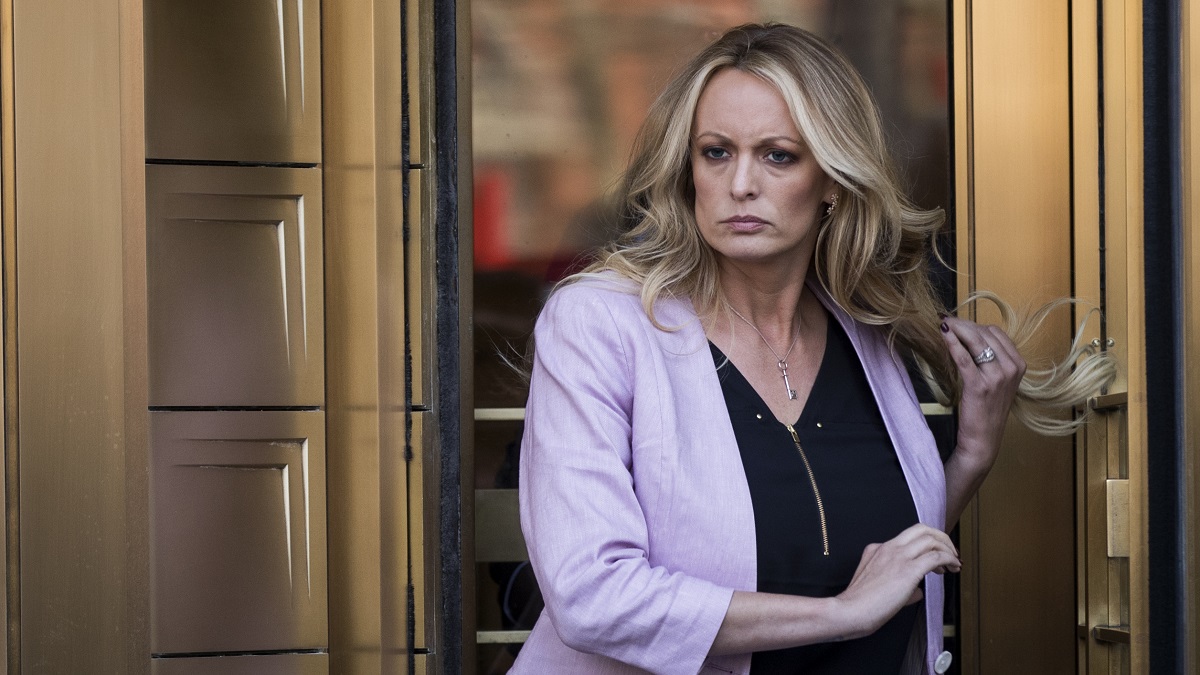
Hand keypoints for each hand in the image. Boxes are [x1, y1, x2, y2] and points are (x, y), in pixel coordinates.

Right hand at [832, 524, 959, 638]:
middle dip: (941, 538)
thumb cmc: (860, 604)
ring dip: (948, 549)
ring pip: (931, 539)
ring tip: (954, 563)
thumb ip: (897, 583)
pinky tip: (953, 567)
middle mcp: (888, 548)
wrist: (850, 610)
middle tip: (950, 552)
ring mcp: (898, 556)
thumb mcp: (875, 585)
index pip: (908, 537)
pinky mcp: (908, 570)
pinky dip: (949, 559)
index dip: (928, 544)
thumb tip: (917, 591)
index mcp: (878, 549)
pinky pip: (936, 556)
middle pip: (922, 529)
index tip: (936, 558)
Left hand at [940, 316, 1026, 466]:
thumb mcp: (997, 381)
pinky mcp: (979, 386)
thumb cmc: (987, 409)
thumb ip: (991, 359)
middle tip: (946, 321)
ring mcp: (997, 377)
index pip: (996, 333)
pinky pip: (963, 358)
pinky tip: (943, 335)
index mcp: (1018, 364)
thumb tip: (968, 336)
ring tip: (943, 324)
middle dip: (963, 325)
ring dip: (957, 330)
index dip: (975, 325)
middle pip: (985, 334)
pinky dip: (952, 343)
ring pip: (975, 342)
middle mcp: (1011, 368)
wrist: (984, 439)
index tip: (959, 323)